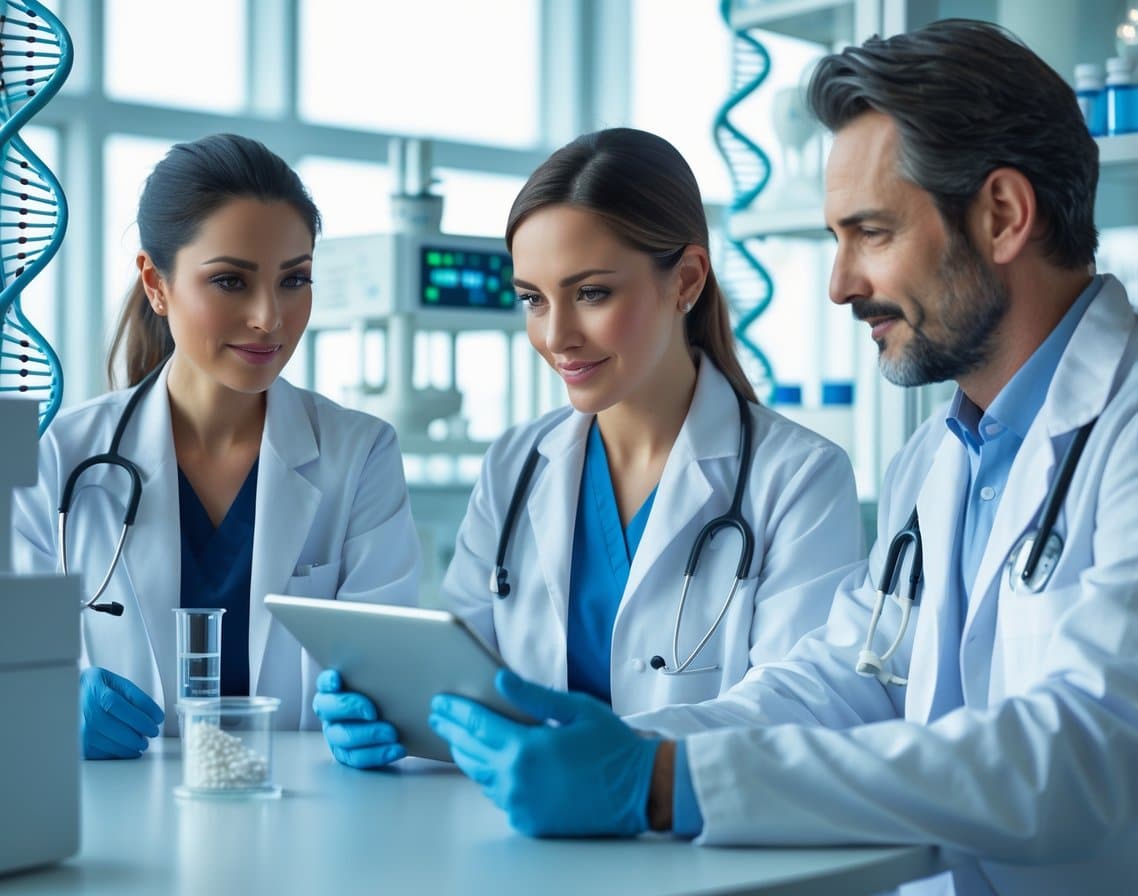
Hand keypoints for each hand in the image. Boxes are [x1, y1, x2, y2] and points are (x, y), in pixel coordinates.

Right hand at [80, 666, 163, 759]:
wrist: (76, 694)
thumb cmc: (100, 689)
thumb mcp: (119, 683)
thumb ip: (137, 697)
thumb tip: (156, 715)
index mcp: (96, 690)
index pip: (116, 704)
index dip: (138, 715)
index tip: (157, 720)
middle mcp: (84, 710)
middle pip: (110, 726)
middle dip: (135, 733)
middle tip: (151, 734)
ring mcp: (79, 728)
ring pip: (104, 742)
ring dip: (128, 746)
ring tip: (140, 743)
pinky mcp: (80, 743)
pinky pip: (99, 753)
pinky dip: (117, 753)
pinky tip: (127, 749)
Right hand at [312, 669, 404, 768]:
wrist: (401, 716)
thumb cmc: (390, 689)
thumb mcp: (386, 675)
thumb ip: (382, 664)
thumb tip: (400, 640)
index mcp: (334, 688)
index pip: (325, 681)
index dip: (328, 681)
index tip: (337, 679)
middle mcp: (330, 710)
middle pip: (329, 709)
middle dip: (351, 709)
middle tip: (373, 712)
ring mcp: (335, 732)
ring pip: (342, 737)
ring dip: (367, 735)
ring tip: (392, 734)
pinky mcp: (347, 753)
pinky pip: (356, 758)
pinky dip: (377, 755)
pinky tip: (397, 749)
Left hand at [428, 669, 659, 836]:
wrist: (640, 791)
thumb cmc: (613, 746)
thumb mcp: (576, 709)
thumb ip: (533, 696)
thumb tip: (499, 678)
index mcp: (526, 749)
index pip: (477, 726)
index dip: (456, 711)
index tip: (440, 701)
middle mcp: (517, 781)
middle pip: (470, 752)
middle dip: (452, 731)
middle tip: (440, 716)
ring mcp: (521, 805)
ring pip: (481, 776)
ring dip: (469, 754)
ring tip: (459, 737)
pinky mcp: (529, 821)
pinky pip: (499, 796)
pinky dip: (492, 778)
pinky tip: (490, 764)